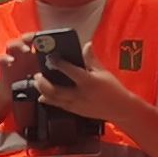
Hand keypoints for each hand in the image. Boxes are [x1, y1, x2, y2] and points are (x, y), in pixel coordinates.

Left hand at [22, 50, 139, 124]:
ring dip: (42, 91)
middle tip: (38, 75)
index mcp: (88, 81)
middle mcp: (80, 94)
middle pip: (55, 90)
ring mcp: (76, 105)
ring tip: (38, 83)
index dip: (58, 63)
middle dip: (43, 82)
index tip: (50, 57)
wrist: (119, 109)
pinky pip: (58, 106)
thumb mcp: (103, 72)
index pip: (69, 70)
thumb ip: (91, 59)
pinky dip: (48, 100)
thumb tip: (86, 45)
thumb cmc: (113, 88)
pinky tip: (43, 95)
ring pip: (53, 100)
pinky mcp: (75, 111)